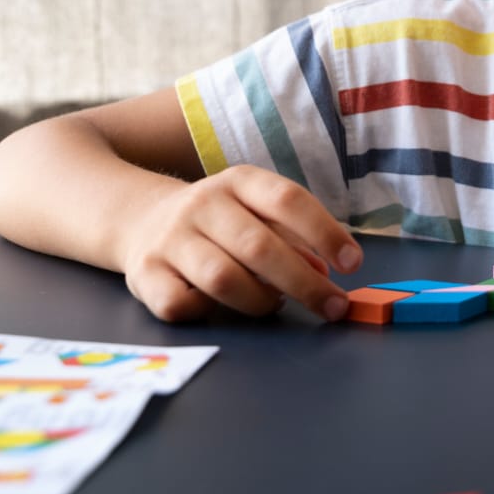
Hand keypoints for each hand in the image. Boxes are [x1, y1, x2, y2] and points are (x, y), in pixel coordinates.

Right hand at [119, 165, 362, 322]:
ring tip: (275, 304)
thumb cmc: (221, 222)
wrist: (140, 218)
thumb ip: (293, 239)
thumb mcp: (258, 214)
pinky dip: (207, 312)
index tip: (353, 264)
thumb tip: (325, 272)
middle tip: (334, 307)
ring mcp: (170, 238)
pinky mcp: (143, 274)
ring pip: (222, 279)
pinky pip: (180, 304)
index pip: (288, 199)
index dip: (325, 232)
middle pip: (259, 246)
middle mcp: (203, 203)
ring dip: (260, 301)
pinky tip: (218, 307)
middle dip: (305, 283)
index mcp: (239, 181)